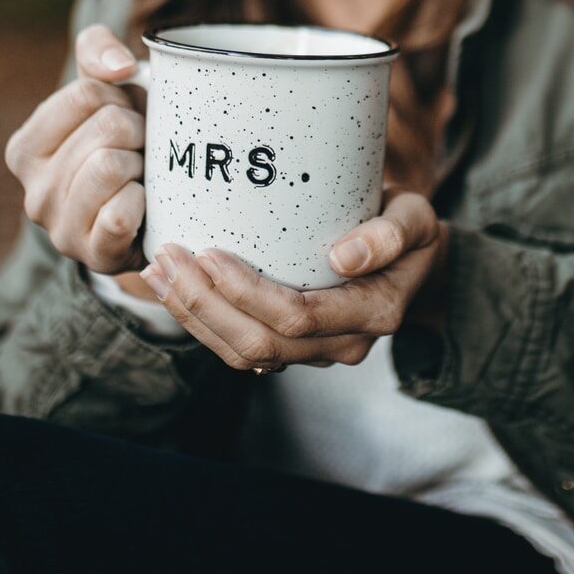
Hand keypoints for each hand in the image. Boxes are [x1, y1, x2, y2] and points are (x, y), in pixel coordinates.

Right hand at [4, 24, 146, 273]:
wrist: (150, 209)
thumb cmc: (124, 139)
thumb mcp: (105, 85)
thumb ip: (97, 50)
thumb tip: (119, 68)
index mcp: (25, 149)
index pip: (86, 93)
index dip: (121, 96)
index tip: (125, 115)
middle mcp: (33, 192)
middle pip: (107, 128)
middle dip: (138, 130)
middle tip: (140, 148)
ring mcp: (62, 230)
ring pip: (112, 166)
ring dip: (144, 164)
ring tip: (142, 173)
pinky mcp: (95, 257)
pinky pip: (120, 215)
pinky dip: (143, 201)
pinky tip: (144, 203)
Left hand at [138, 189, 447, 370]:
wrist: (415, 262)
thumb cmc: (411, 230)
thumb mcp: (416, 219)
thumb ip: (391, 233)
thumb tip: (344, 257)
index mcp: (373, 314)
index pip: (298, 317)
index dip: (247, 292)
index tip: (209, 253)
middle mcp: (343, 344)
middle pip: (260, 344)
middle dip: (205, 305)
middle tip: (166, 260)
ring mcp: (315, 352)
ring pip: (244, 354)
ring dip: (194, 317)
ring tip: (157, 274)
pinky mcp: (292, 346)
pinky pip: (241, 348)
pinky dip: (201, 322)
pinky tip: (172, 289)